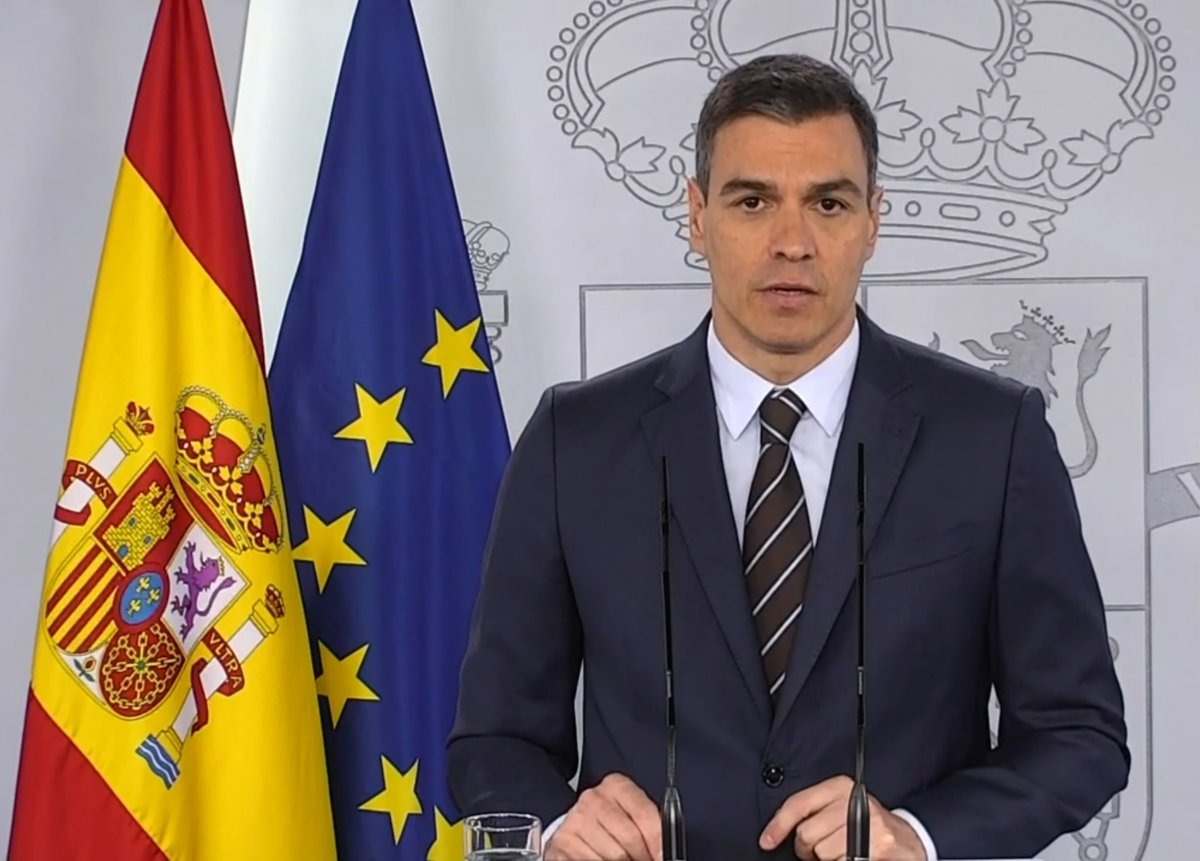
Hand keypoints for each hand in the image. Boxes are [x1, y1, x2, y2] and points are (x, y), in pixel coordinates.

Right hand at [545, 773, 661, 860]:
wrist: (577, 826)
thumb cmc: (612, 822)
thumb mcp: (632, 815)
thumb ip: (650, 828)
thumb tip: (663, 852)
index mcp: (616, 786)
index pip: (645, 815)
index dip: (658, 843)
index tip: (661, 855)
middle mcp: (593, 798)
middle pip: (630, 839)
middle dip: (641, 856)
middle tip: (643, 859)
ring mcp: (576, 819)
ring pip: (614, 856)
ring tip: (625, 859)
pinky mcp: (564, 841)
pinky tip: (603, 858)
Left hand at [759, 775, 925, 860]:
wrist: (909, 840)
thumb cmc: (865, 824)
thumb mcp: (838, 806)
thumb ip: (811, 811)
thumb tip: (774, 832)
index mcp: (841, 787)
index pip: (799, 804)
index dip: (778, 826)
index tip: (767, 842)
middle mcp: (855, 802)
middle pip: (808, 834)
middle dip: (808, 849)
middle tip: (820, 849)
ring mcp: (871, 826)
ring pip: (823, 853)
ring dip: (828, 859)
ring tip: (842, 853)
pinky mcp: (882, 848)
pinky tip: (854, 858)